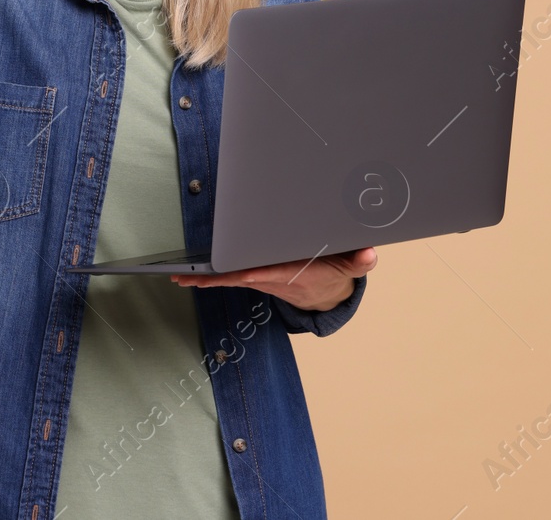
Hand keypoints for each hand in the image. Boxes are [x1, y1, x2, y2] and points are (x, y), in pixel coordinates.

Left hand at [171, 247, 376, 311]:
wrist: (328, 295)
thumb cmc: (336, 274)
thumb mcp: (352, 266)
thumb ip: (361, 260)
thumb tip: (370, 254)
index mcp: (293, 273)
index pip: (268, 273)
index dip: (251, 273)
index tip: (235, 274)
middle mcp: (272, 278)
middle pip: (240, 276)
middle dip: (216, 276)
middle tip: (188, 276)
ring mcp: (262, 279)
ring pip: (231, 277)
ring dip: (207, 277)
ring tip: (181, 275)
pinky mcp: (256, 276)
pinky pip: (231, 275)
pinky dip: (211, 275)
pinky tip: (192, 275)